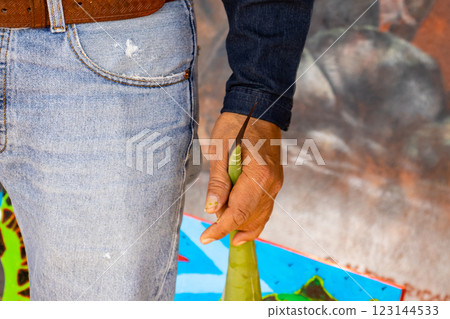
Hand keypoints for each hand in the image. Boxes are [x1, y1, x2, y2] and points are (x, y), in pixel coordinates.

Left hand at [200, 112, 282, 245]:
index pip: (240, 211)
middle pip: (250, 218)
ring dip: (240, 226)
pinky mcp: (274, 184)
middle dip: (228, 225)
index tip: (206, 238)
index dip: (221, 228)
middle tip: (209, 227)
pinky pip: (264, 209)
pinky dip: (251, 221)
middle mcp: (272, 184)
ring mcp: (276, 185)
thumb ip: (218, 182)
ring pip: (259, 217)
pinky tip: (240, 231)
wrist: (259, 111)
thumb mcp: (220, 150)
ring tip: (220, 231)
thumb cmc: (236, 125)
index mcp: (260, 174)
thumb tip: (211, 209)